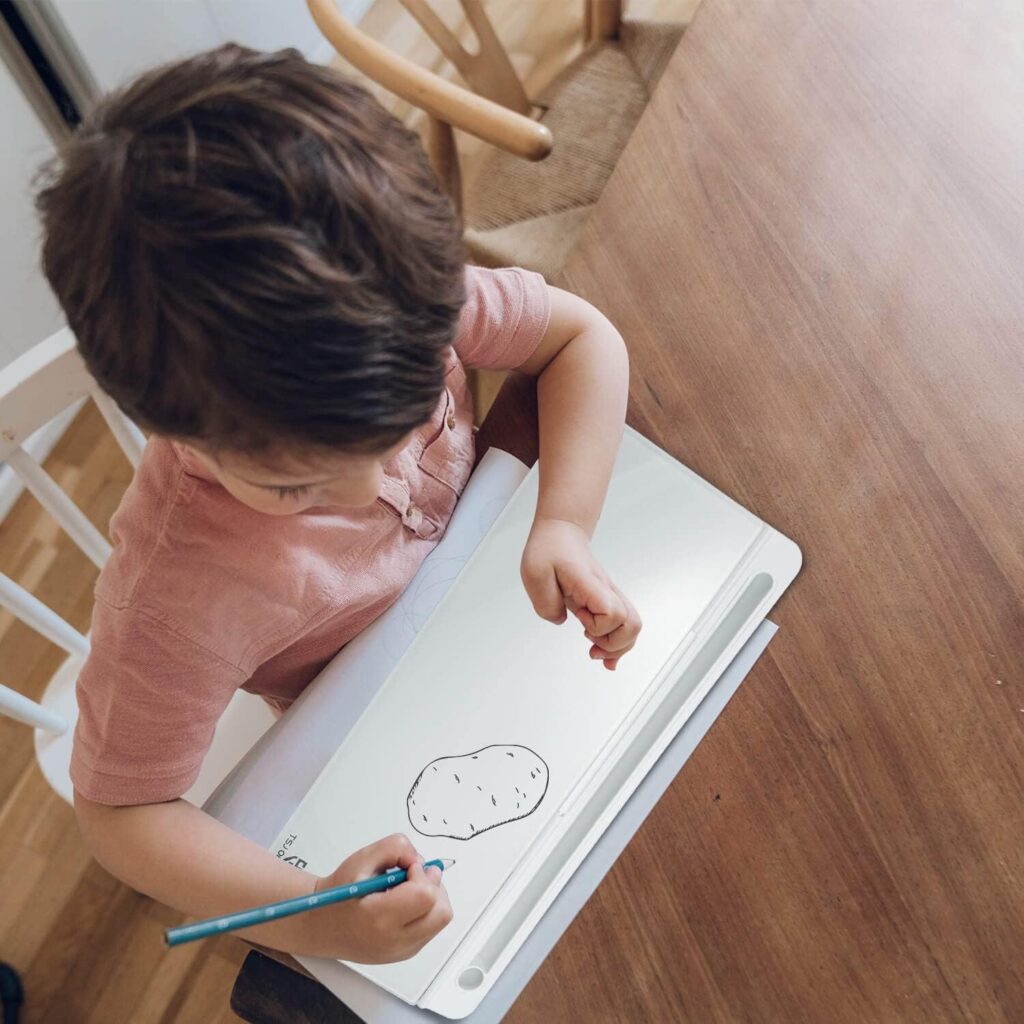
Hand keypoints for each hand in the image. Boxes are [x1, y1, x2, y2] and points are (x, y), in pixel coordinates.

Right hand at [306, 834, 452, 962]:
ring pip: (440, 919)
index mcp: (379, 918)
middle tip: (411, 876)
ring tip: (406, 889)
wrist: (323, 925)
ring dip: (432, 898)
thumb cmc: (339, 893)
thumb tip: (420, 859)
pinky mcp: (406, 953)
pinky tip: (404, 903)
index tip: (406, 867)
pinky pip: (432, 927)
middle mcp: (393, 941)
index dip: (421, 874)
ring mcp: (402, 951)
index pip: (425, 895)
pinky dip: (426, 910)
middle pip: (441, 911)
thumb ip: (394, 848)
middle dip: (433, 886)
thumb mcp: (361, 859)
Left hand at [520, 518, 641, 669]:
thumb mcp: (535, 575)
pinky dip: (617, 642)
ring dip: (617, 645)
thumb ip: (546, 604)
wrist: (560, 533)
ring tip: (595, 650)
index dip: (597, 624)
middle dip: (614, 645)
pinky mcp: (606, 601)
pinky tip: (603, 650)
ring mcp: (609, 595)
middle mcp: (606, 590)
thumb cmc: (549, 549)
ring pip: (632, 626)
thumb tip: (561, 621)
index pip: (613, 613)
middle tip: (590, 645)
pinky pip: (623, 624)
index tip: (578, 616)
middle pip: (632, 624)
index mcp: (591, 584)